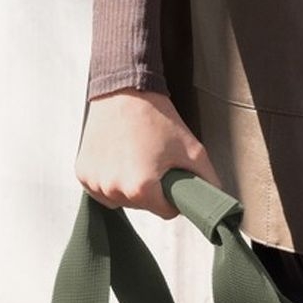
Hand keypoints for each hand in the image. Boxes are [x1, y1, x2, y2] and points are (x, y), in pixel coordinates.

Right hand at [76, 87, 222, 216]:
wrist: (125, 90)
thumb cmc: (157, 119)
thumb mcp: (192, 150)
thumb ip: (208, 182)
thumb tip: (220, 206)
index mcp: (141, 188)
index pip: (166, 212)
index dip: (173, 195)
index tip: (171, 175)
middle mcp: (114, 189)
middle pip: (142, 206)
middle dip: (151, 190)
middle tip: (153, 161)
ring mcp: (95, 182)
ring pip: (120, 200)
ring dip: (129, 186)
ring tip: (135, 157)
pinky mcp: (82, 173)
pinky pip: (101, 190)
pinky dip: (110, 179)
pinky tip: (118, 157)